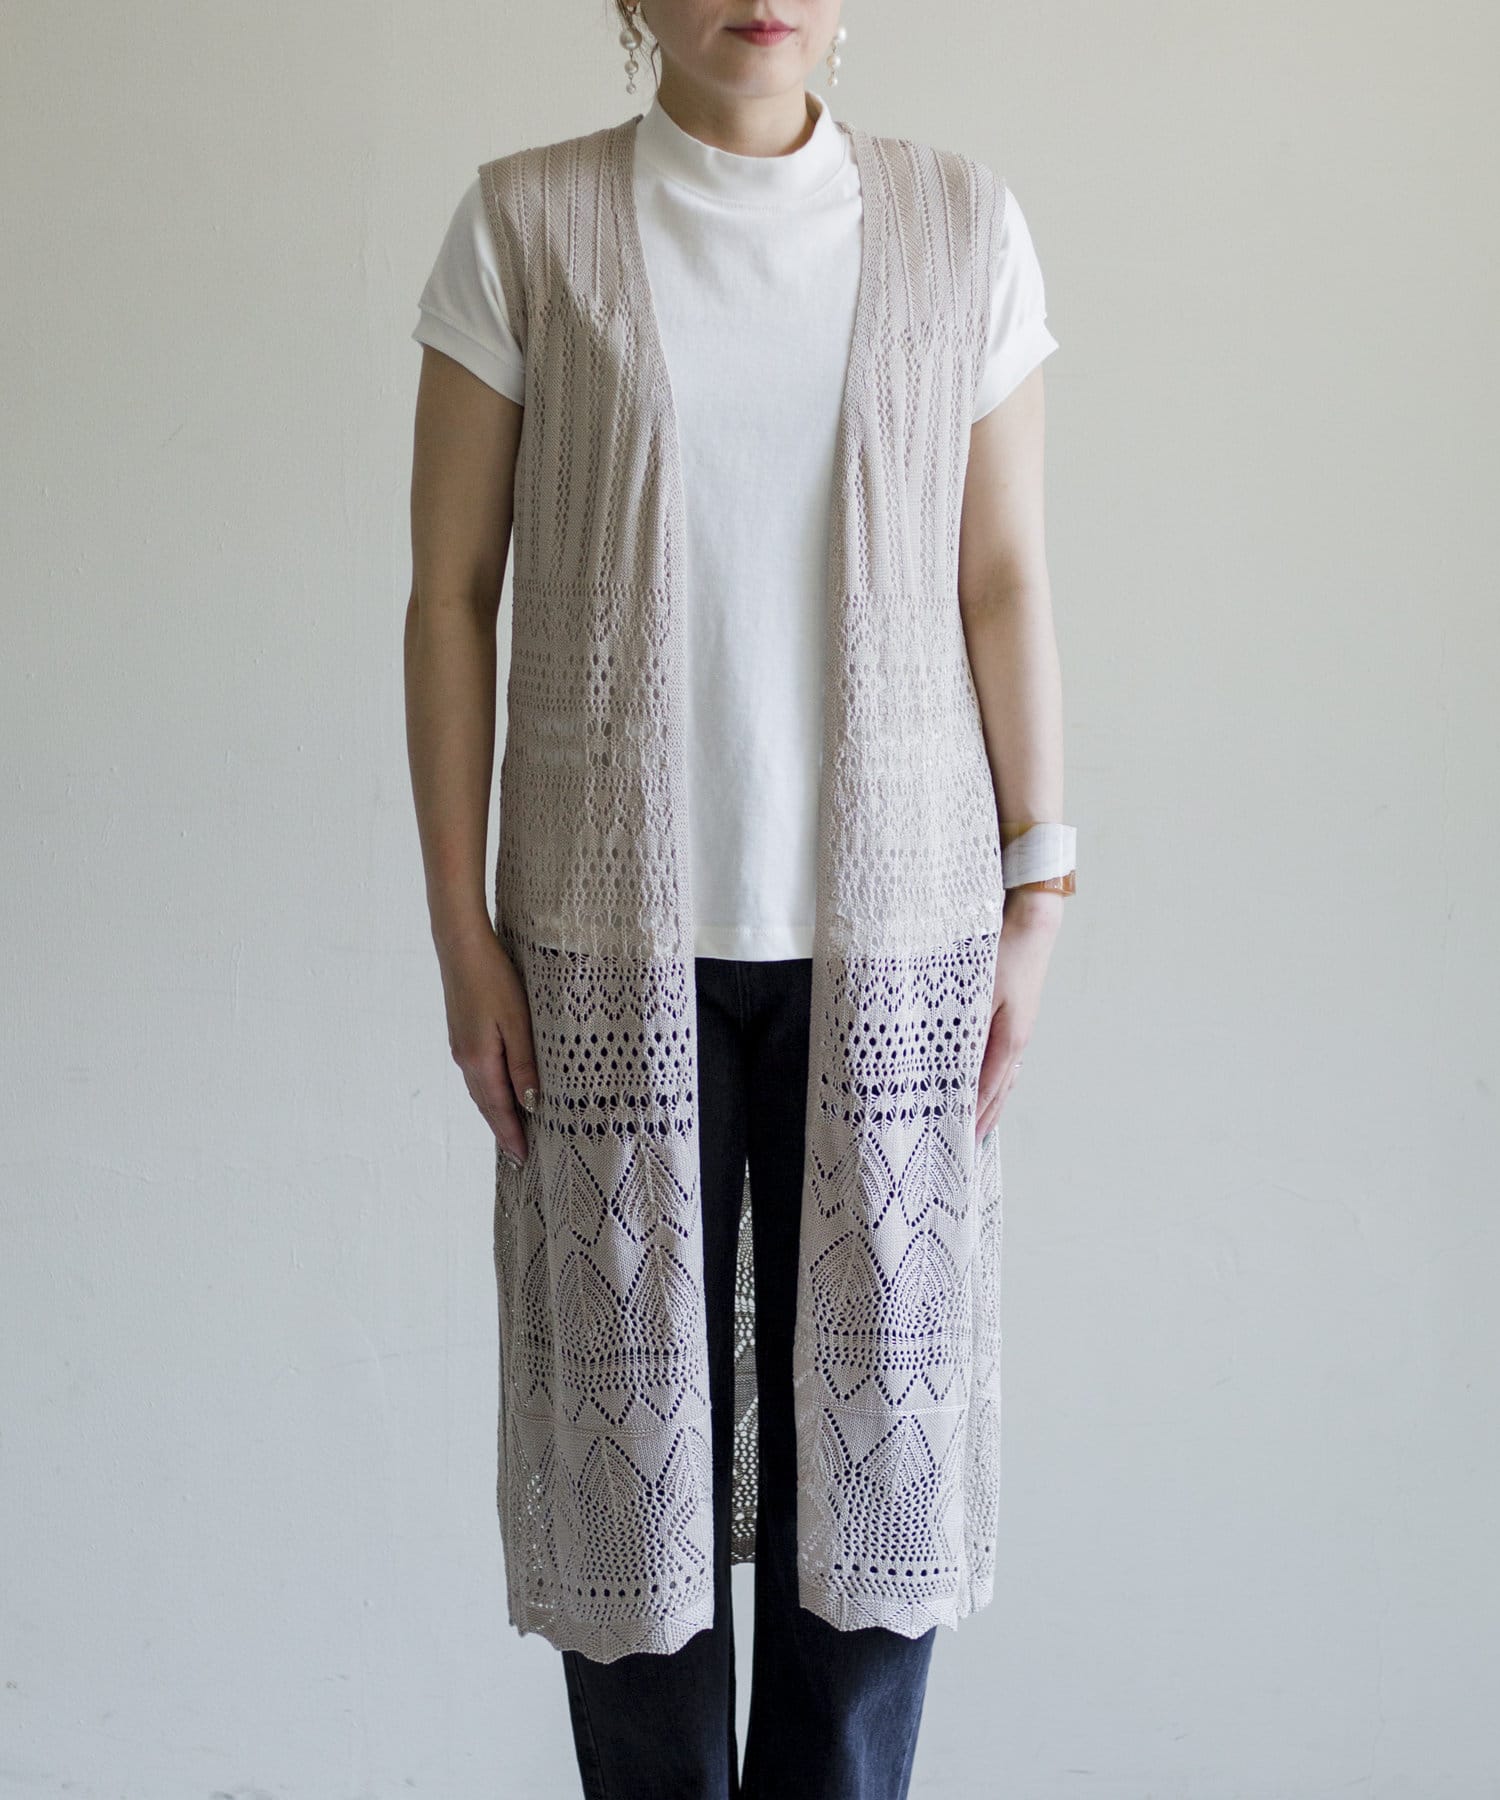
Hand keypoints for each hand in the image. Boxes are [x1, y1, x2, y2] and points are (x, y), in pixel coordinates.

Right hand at [435, 918, 540, 1165]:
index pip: (499, 1108)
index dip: (511, 1134)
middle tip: (518, 1156)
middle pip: (486, 1104)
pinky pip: (477, 1074)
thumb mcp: (518, 1021)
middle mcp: (465, 1058)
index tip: (522, 1159)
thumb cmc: (494, 979)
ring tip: (512, 1130)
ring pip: (481, 1090)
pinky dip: (490, 1091)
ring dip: (496, 1112)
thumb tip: (531, 1103)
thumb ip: (524, 1064)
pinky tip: (500, 1090)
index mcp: (480, 1059)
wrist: (461, 946)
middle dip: (503, 1130)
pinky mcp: (462, 1034)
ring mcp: (461, 1046)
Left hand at [974, 892, 1061, 1142]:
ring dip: (992, 1101)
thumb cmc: (1004, 955)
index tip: (965, 1140)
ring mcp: (1020, 1030)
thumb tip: (954, 1062)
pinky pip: (1005, 1060)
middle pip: (1000, 1090)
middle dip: (985, 1117)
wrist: (1034, 926)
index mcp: (1010, 1039)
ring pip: (1005, 1076)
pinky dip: (995, 1079)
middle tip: (970, 1144)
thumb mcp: (980, 992)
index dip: (976, 1116)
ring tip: (980, 1123)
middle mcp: (1018, 1040)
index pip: (988, 1089)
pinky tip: (987, 1082)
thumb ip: (968, 1029)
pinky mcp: (1017, 1019)